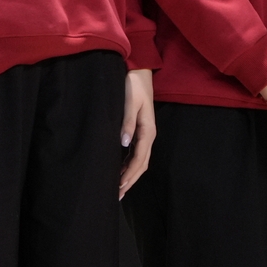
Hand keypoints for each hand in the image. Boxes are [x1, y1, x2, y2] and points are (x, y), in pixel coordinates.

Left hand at [119, 69, 155, 198]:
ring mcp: (145, 133)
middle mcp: (148, 134)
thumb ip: (127, 122)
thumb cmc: (133, 85)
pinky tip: (121, 170)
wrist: (139, 71)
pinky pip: (136, 153)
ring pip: (140, 160)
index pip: (139, 158)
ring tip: (119, 188)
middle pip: (142, 163)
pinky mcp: (140, 130)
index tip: (120, 186)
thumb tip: (124, 144)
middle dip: (130, 180)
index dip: (130, 174)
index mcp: (148, 130)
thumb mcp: (130, 102)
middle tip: (118, 195)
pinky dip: (130, 164)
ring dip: (130, 175)